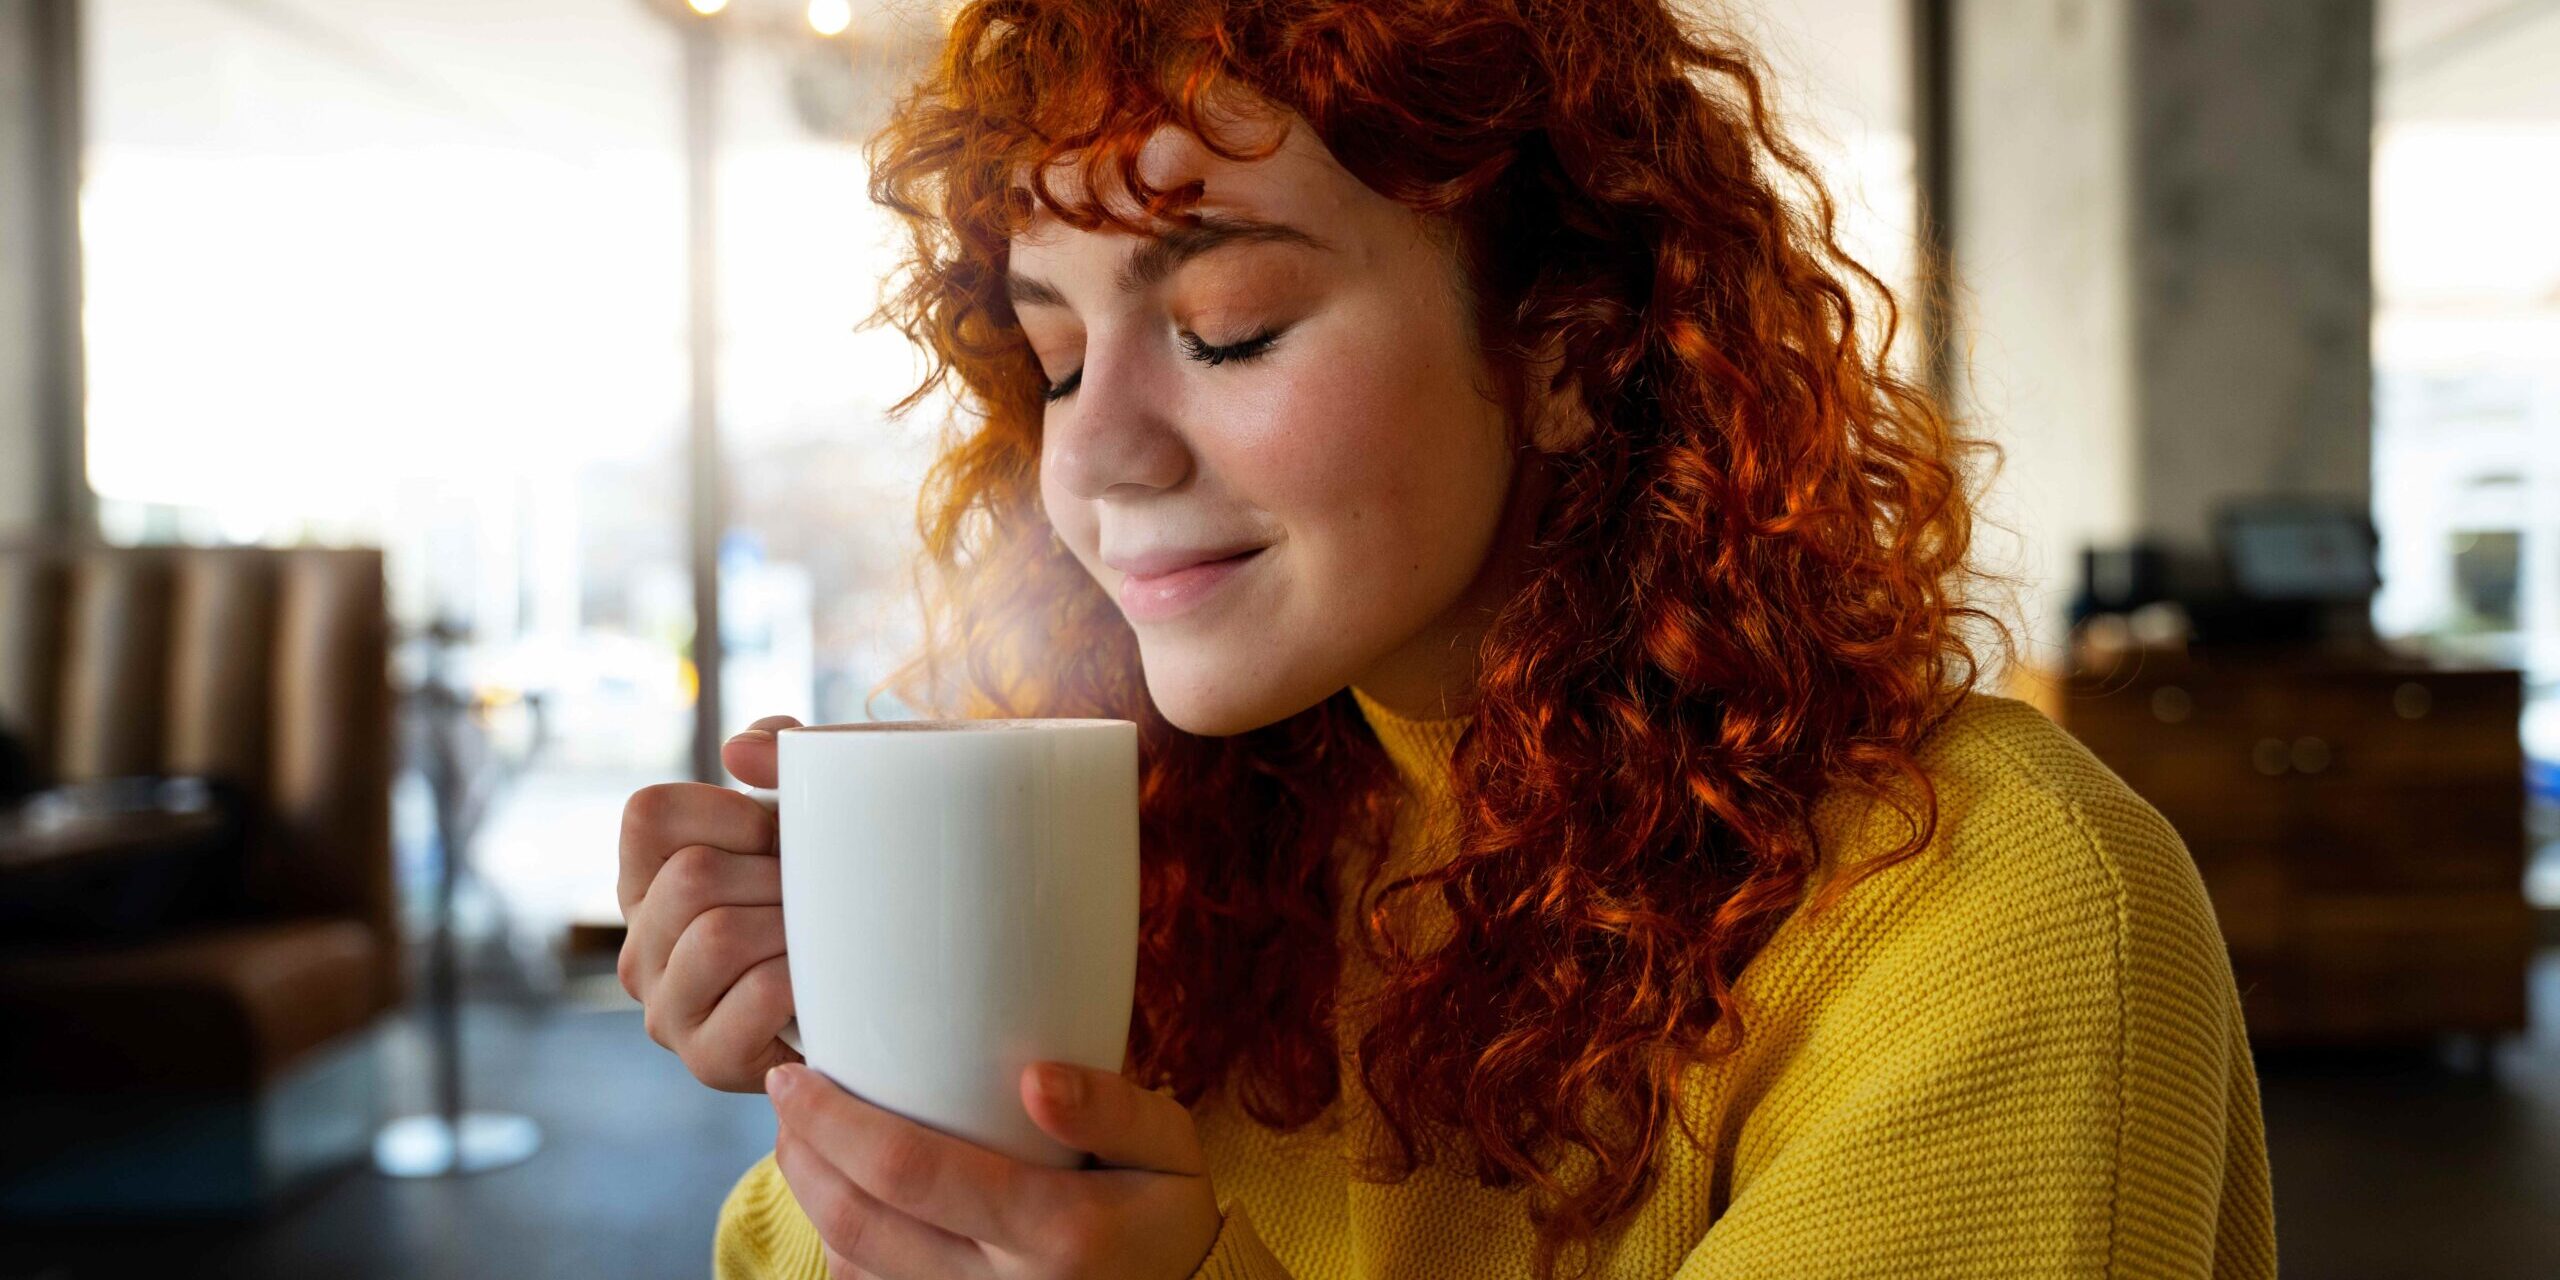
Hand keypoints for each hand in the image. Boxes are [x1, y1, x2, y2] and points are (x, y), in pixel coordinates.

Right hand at [617, 714, 804, 1091]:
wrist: (878, 1005)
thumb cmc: (831, 895)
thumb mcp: (807, 813)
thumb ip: (778, 756)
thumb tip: (738, 753)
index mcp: (645, 881)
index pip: (649, 814)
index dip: (727, 811)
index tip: (776, 836)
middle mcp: (638, 947)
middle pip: (692, 876)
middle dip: (773, 876)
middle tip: (812, 895)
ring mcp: (666, 1010)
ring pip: (719, 935)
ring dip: (790, 927)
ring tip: (818, 935)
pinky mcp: (708, 1061)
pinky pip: (759, 993)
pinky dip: (805, 977)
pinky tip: (820, 981)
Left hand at [766, 1059, 1222, 1279]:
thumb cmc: (1167, 1214)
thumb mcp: (1172, 1149)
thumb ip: (1113, 1108)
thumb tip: (1035, 1079)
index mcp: (1055, 1230)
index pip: (912, 1171)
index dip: (837, 1123)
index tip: (794, 1077)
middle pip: (860, 1222)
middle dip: (803, 1156)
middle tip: (785, 1102)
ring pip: (853, 1266)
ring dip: (811, 1199)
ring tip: (804, 1140)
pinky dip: (842, 1246)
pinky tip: (844, 1198)